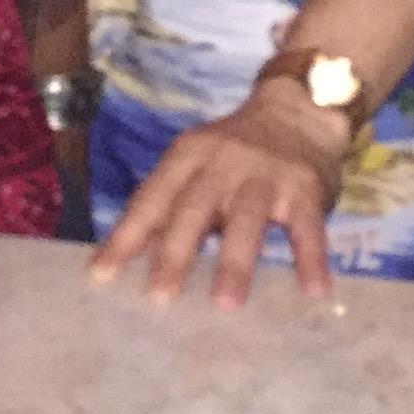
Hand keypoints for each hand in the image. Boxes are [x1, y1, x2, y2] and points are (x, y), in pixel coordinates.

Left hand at [88, 78, 348, 306]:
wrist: (299, 109)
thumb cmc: (237, 153)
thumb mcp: (199, 165)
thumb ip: (175, 205)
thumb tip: (138, 258)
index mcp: (189, 155)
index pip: (151, 198)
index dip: (126, 237)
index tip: (101, 276)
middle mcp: (223, 160)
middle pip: (194, 208)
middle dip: (175, 253)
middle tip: (158, 297)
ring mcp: (266, 172)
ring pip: (248, 218)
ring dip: (235, 261)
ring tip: (225, 304)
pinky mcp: (305, 186)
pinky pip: (307, 226)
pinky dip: (310, 258)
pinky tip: (313, 290)